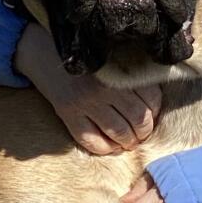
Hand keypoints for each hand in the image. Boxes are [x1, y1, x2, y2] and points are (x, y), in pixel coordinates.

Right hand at [14, 22, 161, 154]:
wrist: (46, 53)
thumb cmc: (86, 56)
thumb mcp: (113, 56)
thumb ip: (133, 73)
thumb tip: (155, 101)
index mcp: (120, 69)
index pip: (151, 98)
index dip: (156, 111)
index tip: (152, 114)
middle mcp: (105, 87)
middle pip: (138, 118)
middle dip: (144, 131)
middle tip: (142, 133)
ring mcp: (86, 103)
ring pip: (118, 132)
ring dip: (128, 142)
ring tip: (129, 142)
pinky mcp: (69, 115)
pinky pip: (92, 141)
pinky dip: (106, 149)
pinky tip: (111, 147)